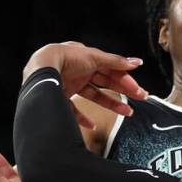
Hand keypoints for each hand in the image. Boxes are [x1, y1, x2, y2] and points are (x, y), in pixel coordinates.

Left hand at [23, 42, 146, 120]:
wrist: (42, 70)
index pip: (111, 69)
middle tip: (140, 99)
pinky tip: (93, 124)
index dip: (126, 78)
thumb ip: (116, 62)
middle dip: (123, 91)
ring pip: (95, 95)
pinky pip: (75, 110)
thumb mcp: (94, 57)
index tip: (139, 88)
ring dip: (111, 104)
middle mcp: (79, 71)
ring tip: (127, 112)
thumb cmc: (66, 58)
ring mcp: (70, 85)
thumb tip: (136, 62)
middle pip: (106, 82)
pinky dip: (84, 118)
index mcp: (87, 59)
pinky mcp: (61, 98)